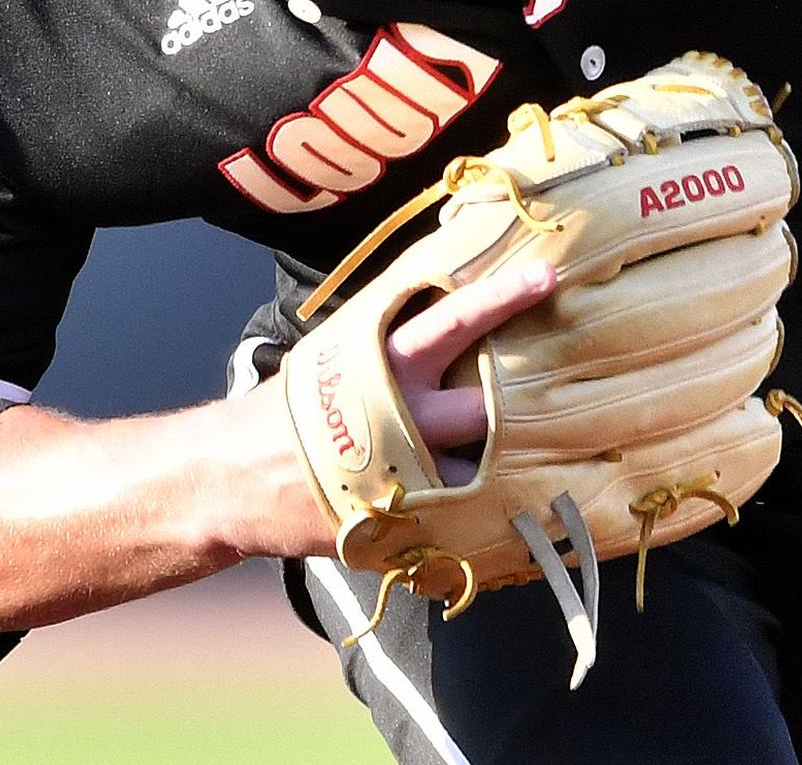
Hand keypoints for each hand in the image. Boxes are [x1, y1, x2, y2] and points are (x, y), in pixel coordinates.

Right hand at [232, 256, 556, 557]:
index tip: (547, 276)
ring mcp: (400, 476)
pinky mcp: (394, 525)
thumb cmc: (298, 403)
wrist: (234, 477)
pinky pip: (454, 523)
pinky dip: (481, 518)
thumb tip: (450, 293)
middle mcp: (400, 417)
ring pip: (477, 472)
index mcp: (386, 365)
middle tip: (568, 388)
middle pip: (482, 408)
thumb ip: (396, 330)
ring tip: (554, 459)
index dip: (501, 298)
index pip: (452, 320)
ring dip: (507, 466)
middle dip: (522, 402)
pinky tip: (511, 519)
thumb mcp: (343, 351)